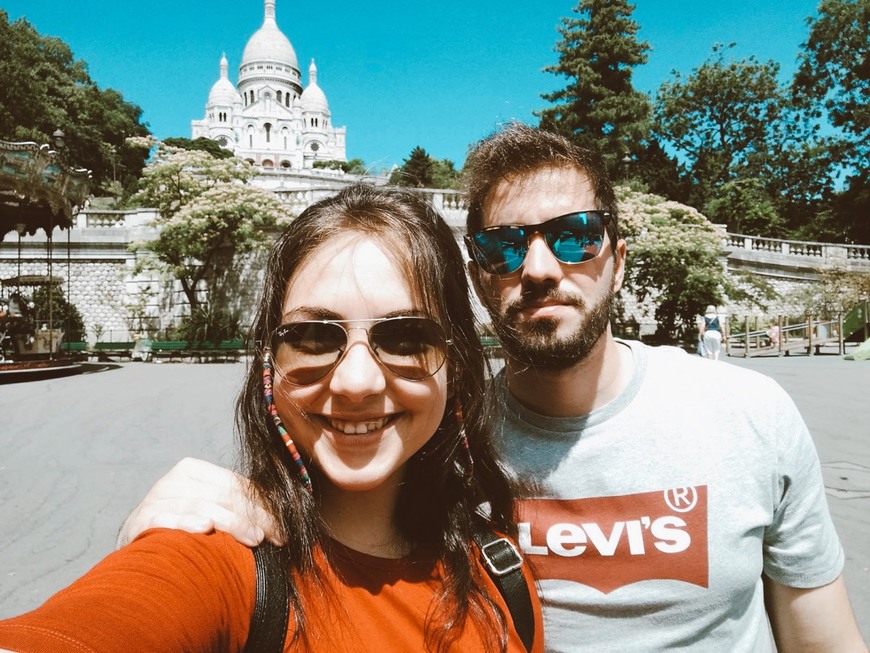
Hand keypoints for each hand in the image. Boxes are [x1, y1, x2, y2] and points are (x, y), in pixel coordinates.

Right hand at [116, 458, 281, 548]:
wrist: (135, 547)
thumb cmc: (179, 529)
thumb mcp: (207, 510)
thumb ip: (233, 506)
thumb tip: (277, 515)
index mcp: (192, 471)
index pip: (235, 484)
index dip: (263, 504)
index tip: (282, 526)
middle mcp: (173, 481)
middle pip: (224, 495)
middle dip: (255, 517)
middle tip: (275, 536)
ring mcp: (156, 499)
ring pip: (204, 507)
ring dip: (232, 523)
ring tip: (254, 538)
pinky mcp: (141, 521)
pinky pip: (168, 520)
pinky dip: (186, 523)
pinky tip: (205, 528)